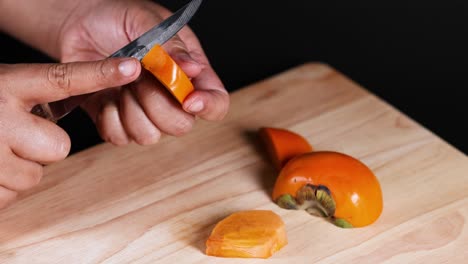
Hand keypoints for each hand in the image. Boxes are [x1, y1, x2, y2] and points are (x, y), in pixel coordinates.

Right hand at [0, 57, 140, 207]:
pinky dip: (1, 188)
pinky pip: (12, 196)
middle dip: (41, 147)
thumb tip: (79, 100)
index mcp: (7, 86)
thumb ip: (33, 96)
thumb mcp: (1, 90)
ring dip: (18, 168)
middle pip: (59, 147)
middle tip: (12, 136)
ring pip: (35, 175)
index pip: (63, 78)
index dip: (100, 73)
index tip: (132, 66)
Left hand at [59, 0, 229, 144]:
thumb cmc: (118, 18)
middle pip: (181, 125)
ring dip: (131, 109)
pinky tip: (105, 93)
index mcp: (189, 74)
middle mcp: (170, 99)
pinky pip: (119, 136)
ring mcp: (144, 113)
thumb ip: (171, 46)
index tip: (188, 100)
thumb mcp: (147, 21)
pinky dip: (109, 116)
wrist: (77, 22)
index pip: (215, 102)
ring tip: (121, 82)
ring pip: (149, 136)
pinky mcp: (116, 122)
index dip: (208, 106)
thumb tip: (192, 69)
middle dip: (157, 104)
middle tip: (140, 76)